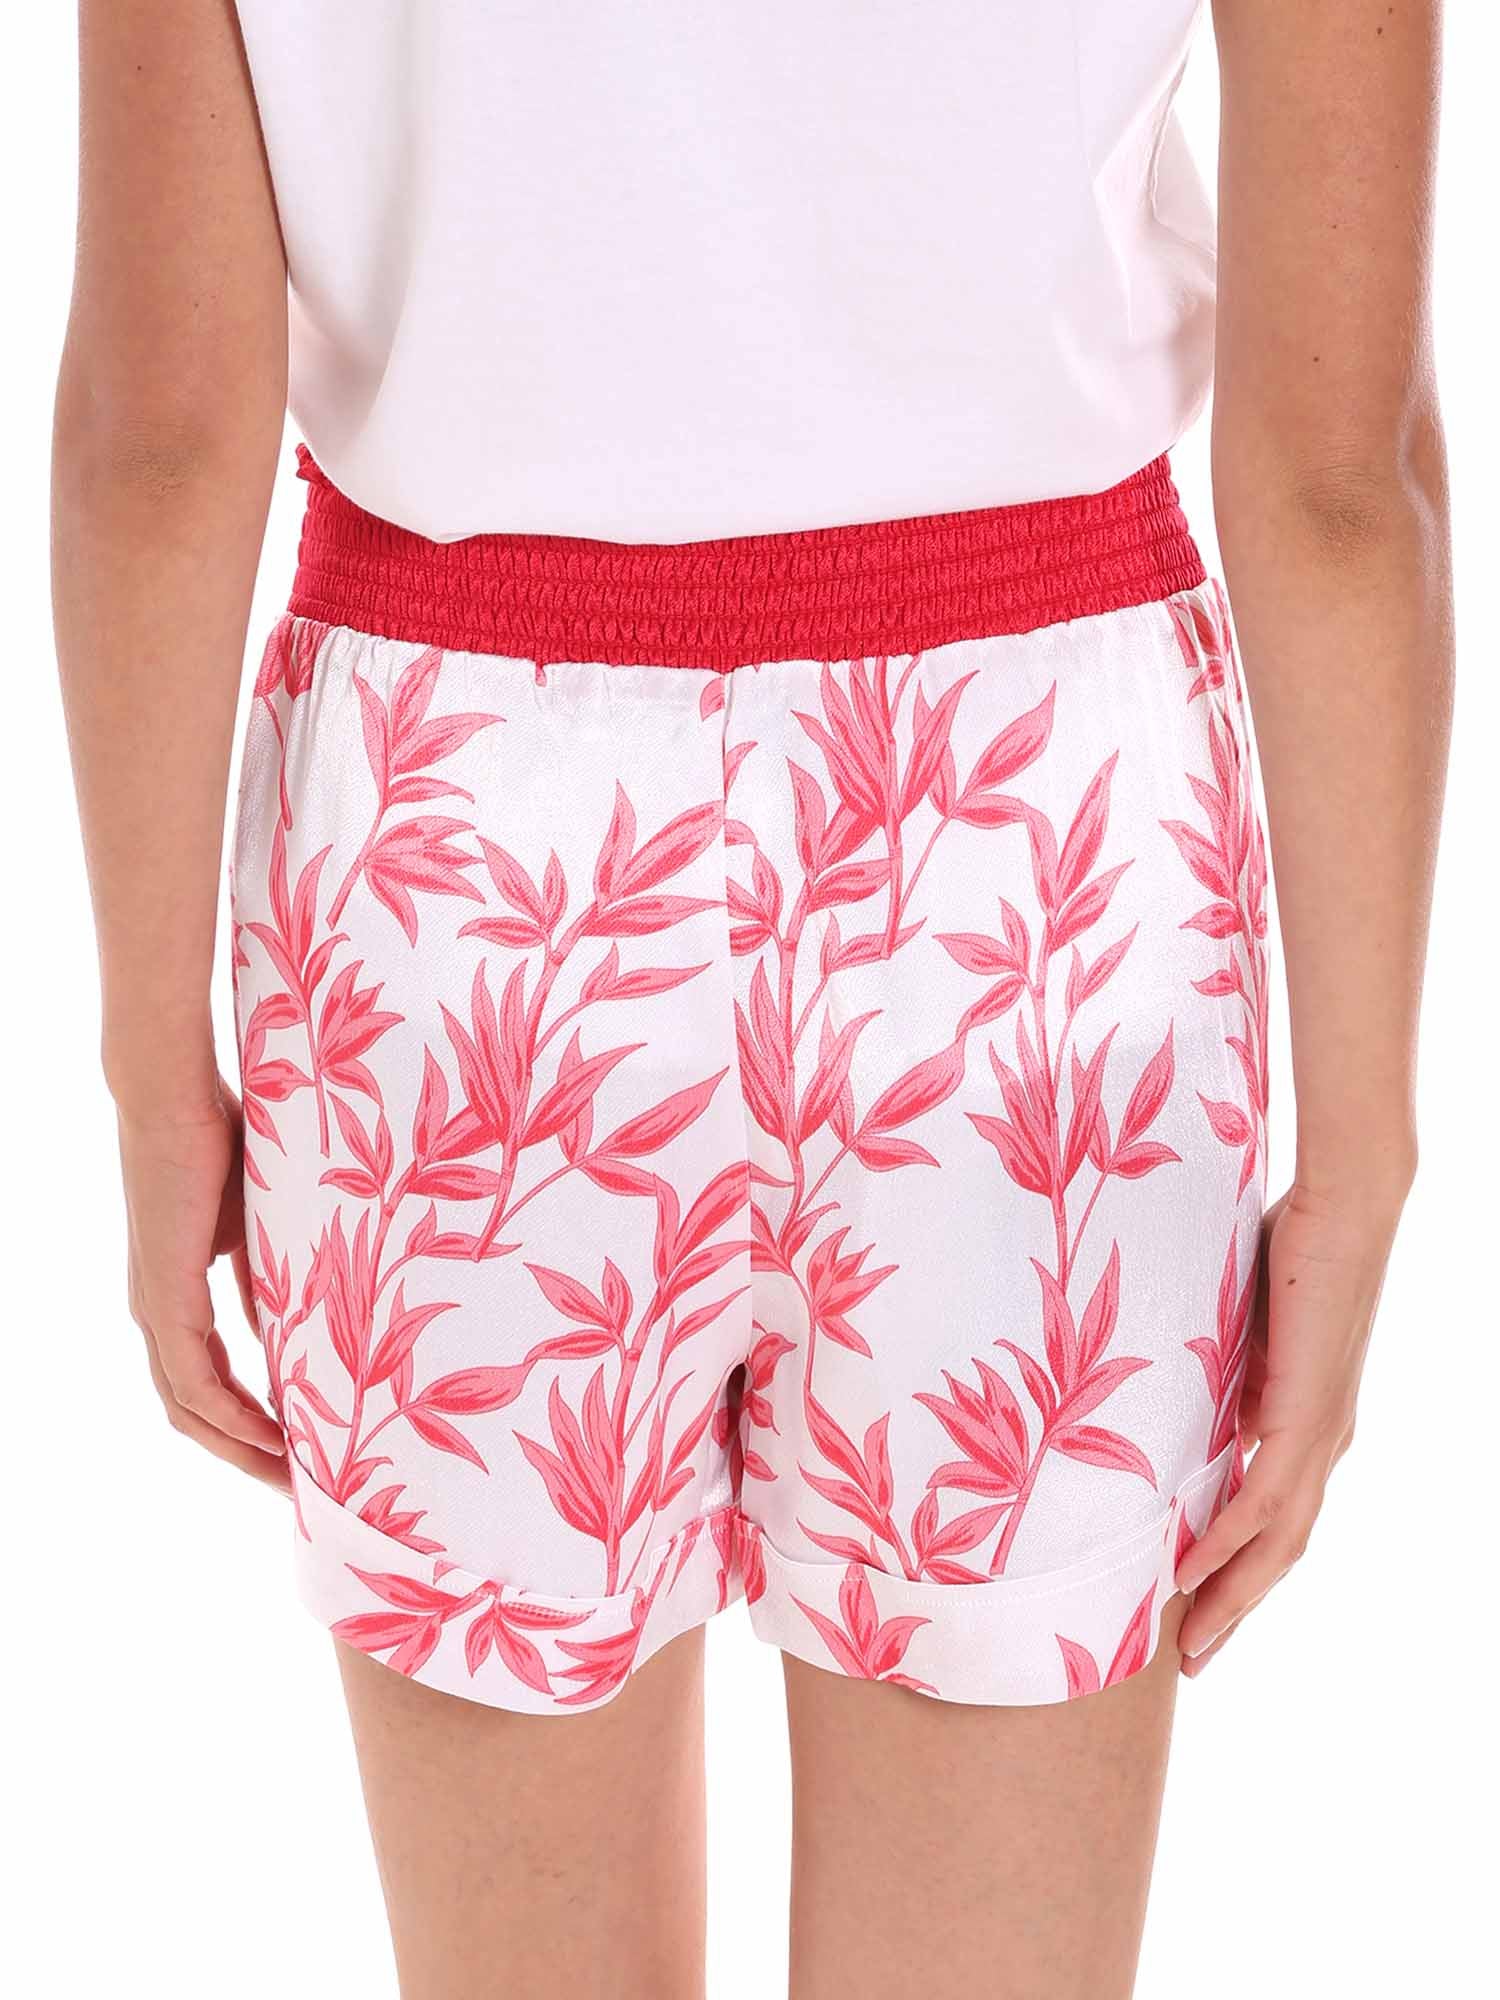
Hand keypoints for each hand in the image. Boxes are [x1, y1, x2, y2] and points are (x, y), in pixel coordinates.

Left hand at [118, 1078, 287, 1488]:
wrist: (174, 1095)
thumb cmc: (220, 1140)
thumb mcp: (261, 1226)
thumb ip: (270, 1279)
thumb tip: (297, 1328)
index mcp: (176, 1295)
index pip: (206, 1382)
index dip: (249, 1422)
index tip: (300, 1449)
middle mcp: (157, 1313)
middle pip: (193, 1415)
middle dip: (247, 1455)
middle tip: (302, 1488)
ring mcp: (155, 1310)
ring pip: (189, 1410)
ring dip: (241, 1449)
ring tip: (293, 1477)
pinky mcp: (163, 1299)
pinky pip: (195, 1381)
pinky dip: (233, 1416)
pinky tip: (274, 1435)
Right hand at [1174, 1176, 1404, 1671]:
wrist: (1346, 1209)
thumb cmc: (1295, 1248)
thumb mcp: (1242, 1327)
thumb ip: (1222, 1373)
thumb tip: (1180, 1404)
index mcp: (1310, 1425)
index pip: (1274, 1519)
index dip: (1238, 1570)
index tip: (1195, 1608)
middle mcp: (1324, 1444)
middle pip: (1279, 1553)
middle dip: (1235, 1610)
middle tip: (1194, 1660)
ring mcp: (1321, 1435)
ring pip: (1275, 1543)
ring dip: (1231, 1598)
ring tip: (1190, 1642)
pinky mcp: (1308, 1416)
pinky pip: (1262, 1500)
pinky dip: (1227, 1544)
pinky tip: (1191, 1575)